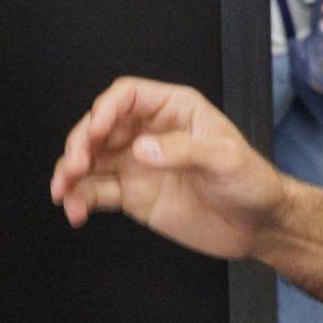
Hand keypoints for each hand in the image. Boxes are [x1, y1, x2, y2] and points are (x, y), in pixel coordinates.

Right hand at [50, 78, 289, 259]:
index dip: (106, 110)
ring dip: (71, 173)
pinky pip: (97, 192)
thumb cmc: (252, 181)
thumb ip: (184, 150)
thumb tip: (143, 149)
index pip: (127, 97)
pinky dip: (80, 199)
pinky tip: (75, 210)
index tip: (96, 131)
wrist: (259, 225)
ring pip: (91, 160)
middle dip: (81, 143)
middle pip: (100, 127)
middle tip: (76, 165)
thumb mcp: (226, 158)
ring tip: (63, 190)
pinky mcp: (134, 195)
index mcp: (174, 111)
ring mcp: (139, 165)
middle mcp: (151, 134)